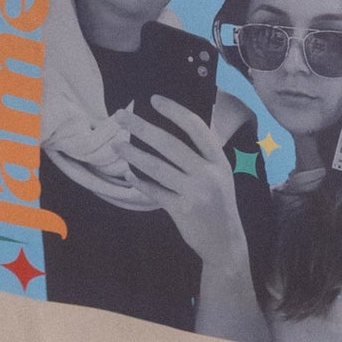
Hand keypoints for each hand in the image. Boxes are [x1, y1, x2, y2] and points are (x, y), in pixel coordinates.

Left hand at [124, 98, 251, 271]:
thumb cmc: (218, 202)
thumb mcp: (220, 173)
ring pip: (158, 167)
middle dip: (142, 127)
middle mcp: (208, 173)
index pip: (196, 127)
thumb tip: (174, 128)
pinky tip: (128, 175)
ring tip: (117, 144)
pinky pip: (155, 192)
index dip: (174, 111)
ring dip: (134, 154)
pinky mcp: (181, 210)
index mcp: (218, 159)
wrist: (225, 241)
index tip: (154, 99)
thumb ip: (203, 154)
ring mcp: (195, 192)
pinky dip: (140, 183)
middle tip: (121, 115)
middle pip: (170, 144)